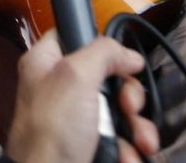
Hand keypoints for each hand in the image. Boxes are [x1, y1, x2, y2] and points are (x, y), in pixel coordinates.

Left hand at [5, 35, 158, 162]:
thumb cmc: (48, 136)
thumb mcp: (75, 77)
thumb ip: (103, 52)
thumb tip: (128, 54)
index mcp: (46, 64)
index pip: (73, 35)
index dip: (100, 44)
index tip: (120, 60)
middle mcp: (60, 90)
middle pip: (108, 77)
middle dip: (129, 96)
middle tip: (129, 107)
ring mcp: (76, 120)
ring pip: (119, 112)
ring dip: (137, 128)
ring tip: (140, 141)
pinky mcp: (89, 145)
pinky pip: (120, 140)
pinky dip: (130, 149)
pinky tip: (127, 157)